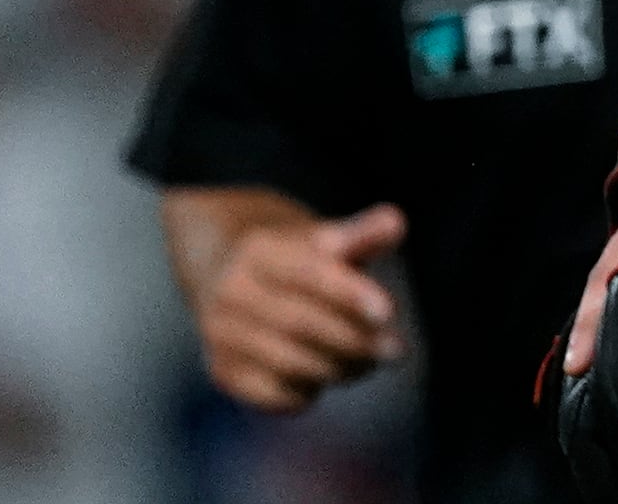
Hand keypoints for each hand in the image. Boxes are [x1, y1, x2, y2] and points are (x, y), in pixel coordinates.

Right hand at [185, 202, 406, 411]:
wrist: (234, 277)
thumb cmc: (298, 258)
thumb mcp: (323, 238)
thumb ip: (361, 234)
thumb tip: (395, 223)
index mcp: (260, 251)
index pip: (308, 274)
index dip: (349, 294)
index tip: (388, 313)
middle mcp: (232, 293)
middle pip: (299, 323)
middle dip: (354, 340)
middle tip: (395, 350)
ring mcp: (222, 335)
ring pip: (288, 363)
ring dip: (339, 368)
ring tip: (370, 362)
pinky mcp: (225, 372)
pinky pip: (273, 394)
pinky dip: (309, 391)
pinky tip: (331, 374)